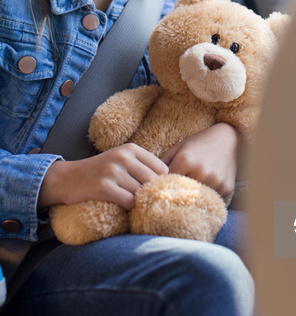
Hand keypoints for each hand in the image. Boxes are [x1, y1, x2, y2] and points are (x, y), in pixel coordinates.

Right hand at [38, 143, 167, 210]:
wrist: (67, 178)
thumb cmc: (99, 171)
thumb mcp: (121, 160)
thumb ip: (141, 166)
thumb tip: (167, 182)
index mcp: (131, 149)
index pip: (161, 167)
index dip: (161, 182)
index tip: (155, 192)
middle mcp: (124, 157)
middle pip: (153, 180)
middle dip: (151, 193)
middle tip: (146, 202)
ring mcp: (113, 171)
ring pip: (140, 192)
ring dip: (138, 201)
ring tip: (133, 204)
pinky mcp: (104, 186)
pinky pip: (128, 201)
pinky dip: (128, 207)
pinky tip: (122, 206)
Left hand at [160, 123, 240, 196]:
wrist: (229, 138)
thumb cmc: (200, 142)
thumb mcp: (180, 147)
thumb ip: (162, 161)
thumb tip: (145, 178)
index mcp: (185, 160)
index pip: (166, 182)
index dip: (161, 188)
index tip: (157, 193)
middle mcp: (200, 171)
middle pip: (180, 193)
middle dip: (174, 196)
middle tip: (169, 201)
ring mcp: (214, 181)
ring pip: (195, 199)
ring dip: (191, 200)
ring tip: (186, 199)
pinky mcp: (225, 188)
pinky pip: (210, 200)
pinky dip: (206, 199)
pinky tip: (203, 195)